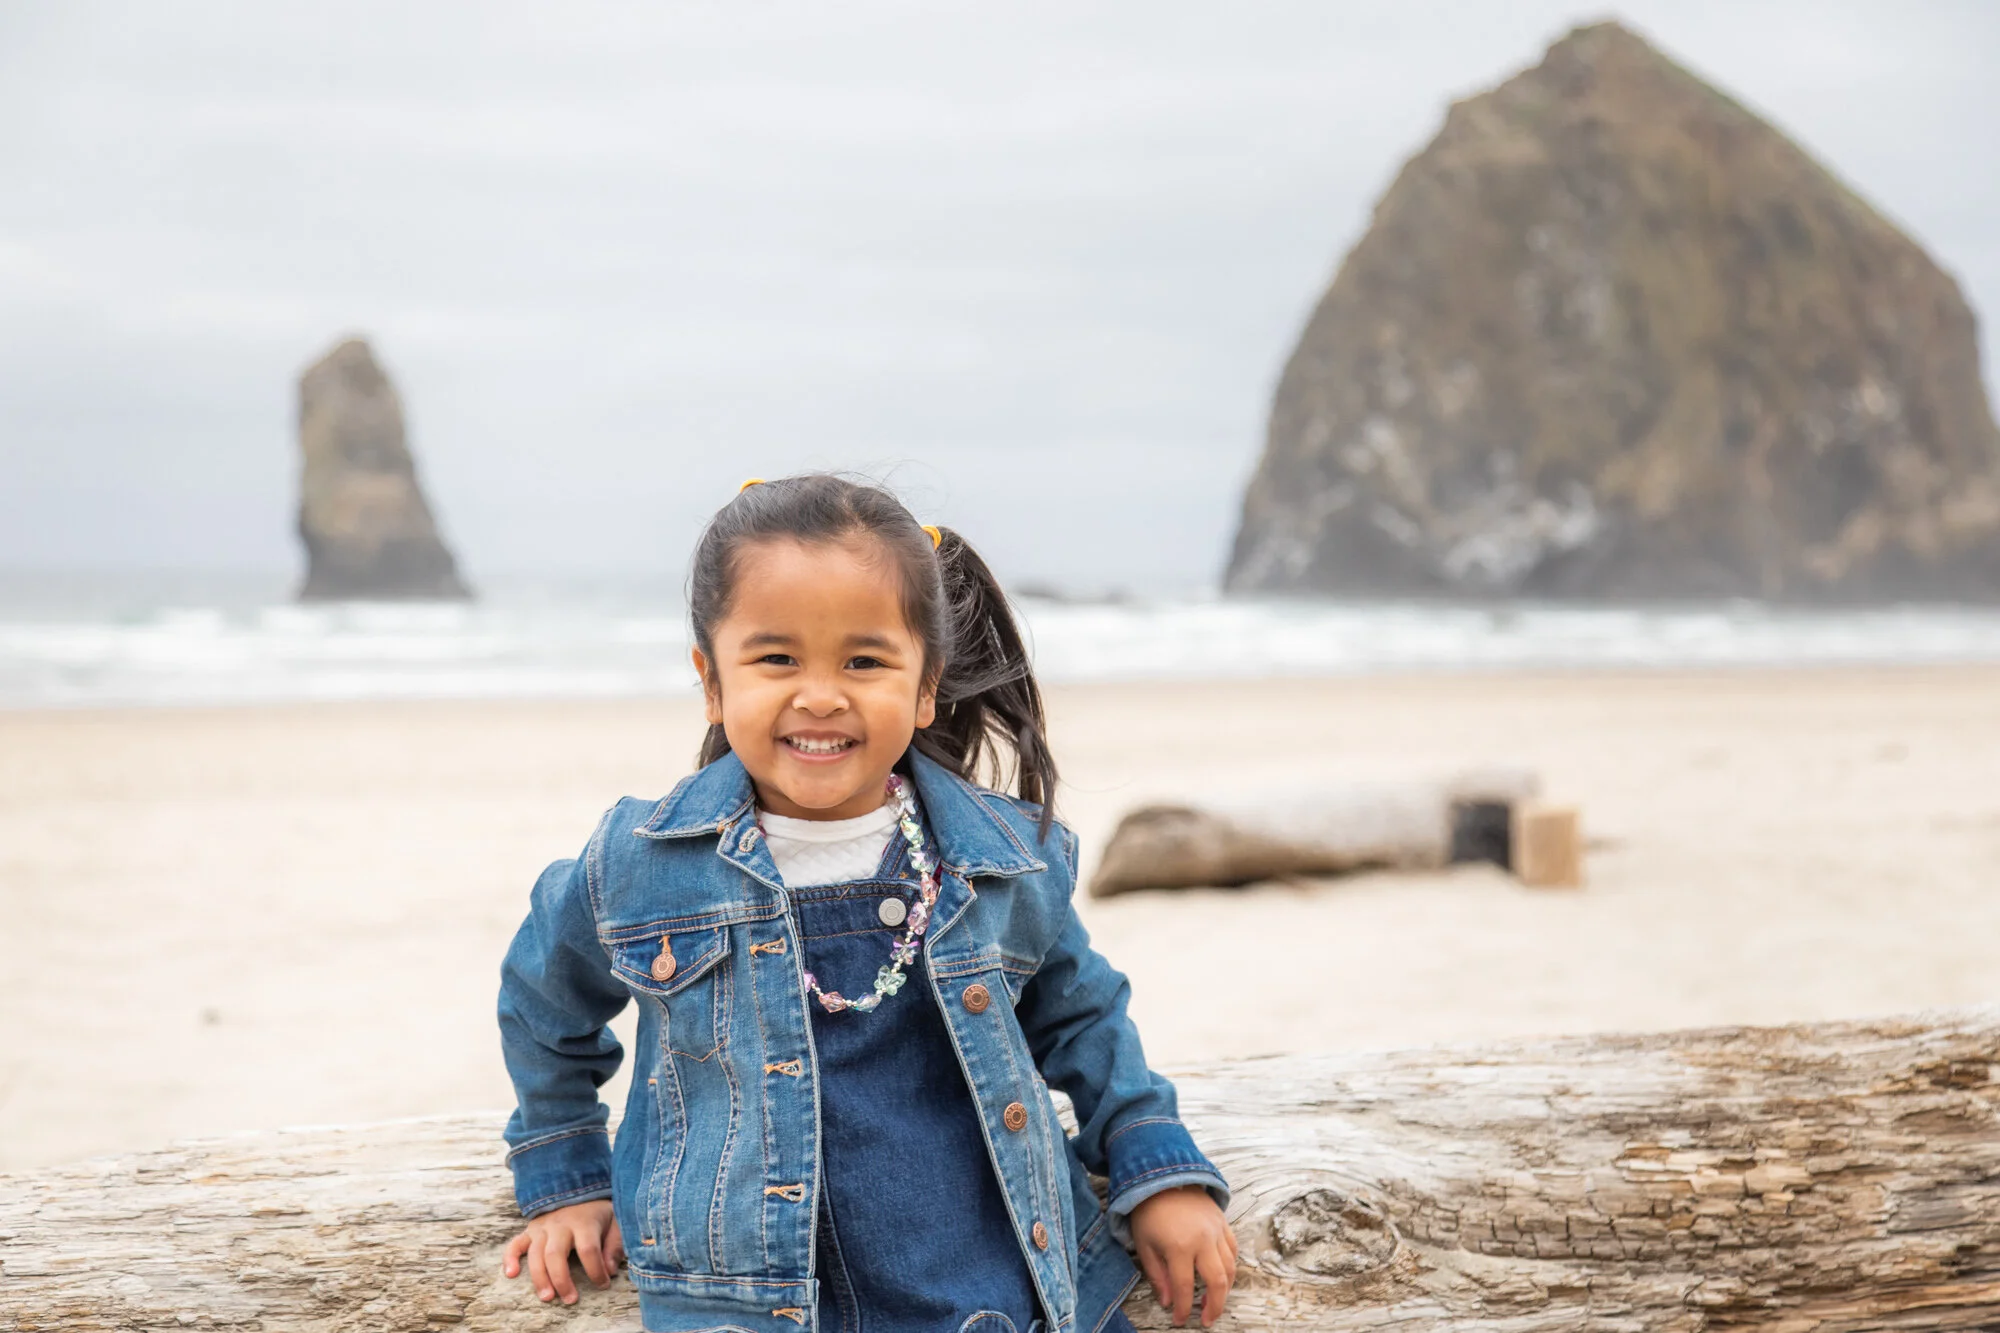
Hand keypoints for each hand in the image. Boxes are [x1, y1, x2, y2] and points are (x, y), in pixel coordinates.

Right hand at [501, 1199, 623, 1304]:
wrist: (575, 1188)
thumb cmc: (597, 1212)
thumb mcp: (615, 1221)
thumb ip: (615, 1245)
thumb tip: (610, 1270)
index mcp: (583, 1221)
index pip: (588, 1249)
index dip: (596, 1270)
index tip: (603, 1284)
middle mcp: (560, 1224)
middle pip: (555, 1254)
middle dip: (561, 1279)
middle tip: (570, 1299)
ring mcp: (542, 1227)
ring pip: (535, 1254)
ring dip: (540, 1278)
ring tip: (547, 1297)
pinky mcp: (529, 1231)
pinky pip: (515, 1244)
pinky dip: (510, 1258)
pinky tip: (511, 1274)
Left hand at [1129, 1184, 1236, 1326]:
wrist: (1162, 1175)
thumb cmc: (1148, 1211)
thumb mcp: (1144, 1244)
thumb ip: (1157, 1275)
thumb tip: (1168, 1302)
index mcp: (1178, 1246)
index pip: (1185, 1287)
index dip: (1184, 1308)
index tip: (1180, 1320)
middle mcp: (1202, 1239)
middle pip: (1217, 1281)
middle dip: (1215, 1306)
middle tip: (1207, 1320)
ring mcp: (1216, 1230)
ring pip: (1230, 1267)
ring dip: (1225, 1289)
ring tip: (1213, 1301)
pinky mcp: (1223, 1222)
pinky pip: (1233, 1250)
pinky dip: (1230, 1267)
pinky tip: (1221, 1276)